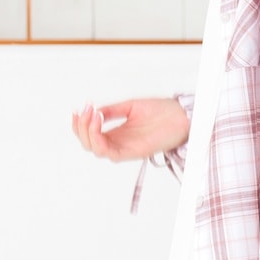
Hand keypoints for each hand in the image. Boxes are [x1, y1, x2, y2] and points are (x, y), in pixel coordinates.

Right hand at [72, 98, 189, 161]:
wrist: (181, 115)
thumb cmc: (162, 111)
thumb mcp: (130, 107)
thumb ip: (111, 111)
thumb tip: (93, 111)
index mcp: (117, 132)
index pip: (90, 134)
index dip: (80, 124)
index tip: (78, 109)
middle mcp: (119, 142)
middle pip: (89, 143)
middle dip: (81, 127)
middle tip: (85, 110)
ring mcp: (125, 148)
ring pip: (96, 149)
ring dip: (88, 132)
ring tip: (92, 115)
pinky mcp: (132, 152)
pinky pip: (109, 153)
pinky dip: (99, 139)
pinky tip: (100, 122)